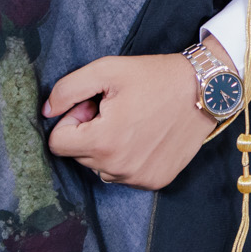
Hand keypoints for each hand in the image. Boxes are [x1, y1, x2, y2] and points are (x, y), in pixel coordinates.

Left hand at [44, 36, 226, 189]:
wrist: (205, 90)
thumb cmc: (155, 77)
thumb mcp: (107, 70)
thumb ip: (68, 89)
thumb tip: (46, 112)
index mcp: (103, 142)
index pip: (58, 143)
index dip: (71, 119)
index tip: (93, 105)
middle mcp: (118, 168)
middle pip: (79, 155)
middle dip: (90, 132)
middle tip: (116, 109)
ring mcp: (138, 178)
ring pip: (101, 167)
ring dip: (108, 147)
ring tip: (133, 122)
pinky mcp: (155, 181)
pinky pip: (125, 174)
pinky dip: (129, 157)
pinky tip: (147, 135)